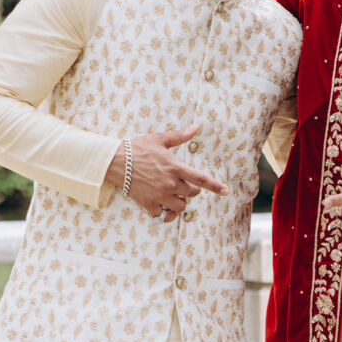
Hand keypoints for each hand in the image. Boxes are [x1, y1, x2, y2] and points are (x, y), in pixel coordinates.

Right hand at [107, 125, 229, 220]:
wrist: (115, 162)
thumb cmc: (137, 148)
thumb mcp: (159, 139)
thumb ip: (179, 136)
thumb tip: (196, 127)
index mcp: (175, 167)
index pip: (201, 179)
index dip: (216, 186)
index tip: (226, 191)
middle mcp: (170, 183)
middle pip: (192, 193)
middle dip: (190, 189)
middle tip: (181, 182)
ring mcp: (160, 195)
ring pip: (181, 206)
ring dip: (179, 201)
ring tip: (171, 193)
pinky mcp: (149, 204)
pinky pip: (163, 214)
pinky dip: (163, 211)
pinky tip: (158, 202)